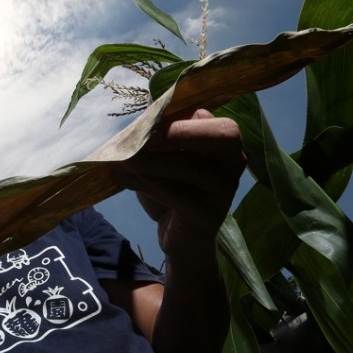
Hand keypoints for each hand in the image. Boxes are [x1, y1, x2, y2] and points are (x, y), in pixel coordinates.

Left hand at [112, 109, 244, 260]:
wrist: (179, 234)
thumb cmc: (171, 186)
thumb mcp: (166, 156)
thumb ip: (161, 136)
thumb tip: (133, 122)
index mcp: (225, 140)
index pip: (214, 118)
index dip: (181, 118)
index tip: (147, 121)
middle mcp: (235, 161)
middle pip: (222, 135)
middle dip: (179, 133)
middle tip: (143, 138)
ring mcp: (225, 189)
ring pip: (188, 166)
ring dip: (148, 161)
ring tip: (118, 159)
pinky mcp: (209, 215)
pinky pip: (175, 194)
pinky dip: (142, 183)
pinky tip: (119, 177)